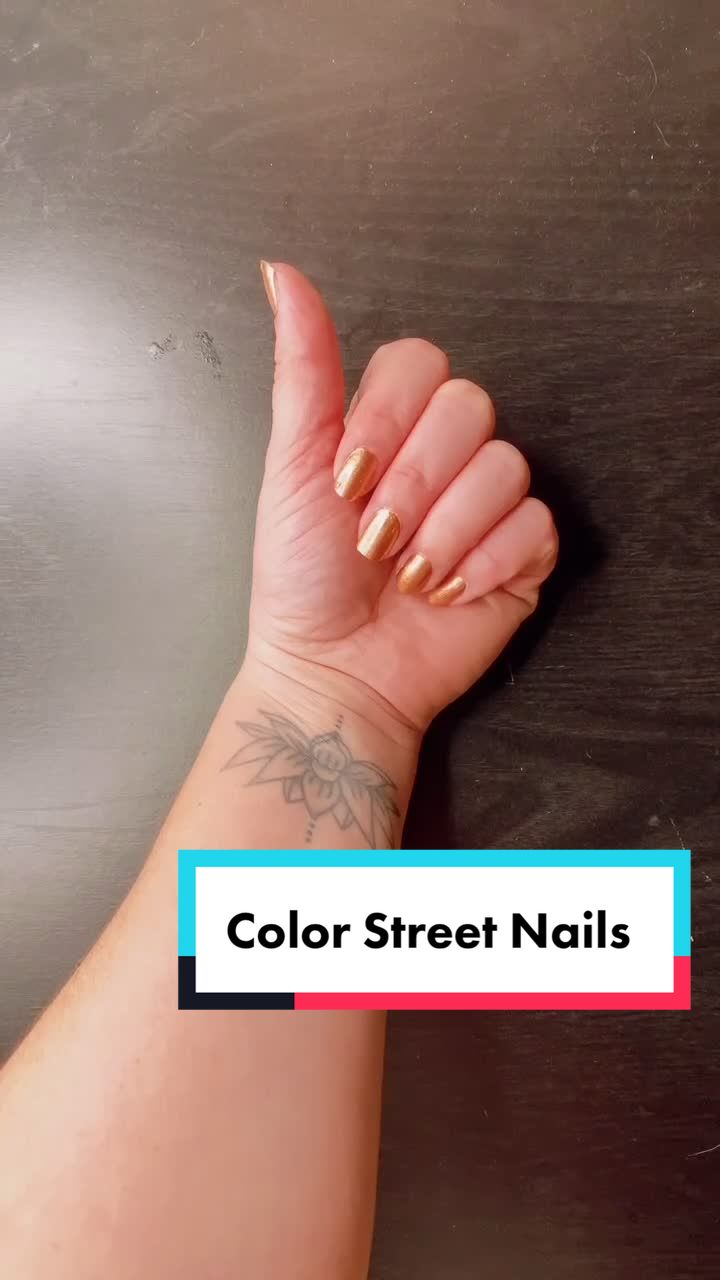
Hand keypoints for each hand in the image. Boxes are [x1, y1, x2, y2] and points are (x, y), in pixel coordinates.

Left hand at [246, 263, 557, 734]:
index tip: (345, 478)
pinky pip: (533, 524)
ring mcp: (486, 504)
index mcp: (390, 427)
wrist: (333, 669)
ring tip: (407, 575)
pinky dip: (486, 562)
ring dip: (444, 530)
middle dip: (413, 482)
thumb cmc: (302, 577)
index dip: (388, 418)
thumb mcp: (291, 466)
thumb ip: (303, 370)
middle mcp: (443, 456)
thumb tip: (282, 274)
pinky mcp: (522, 554)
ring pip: (505, 467)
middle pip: (470, 409)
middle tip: (373, 536)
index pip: (420, 363)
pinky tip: (449, 591)